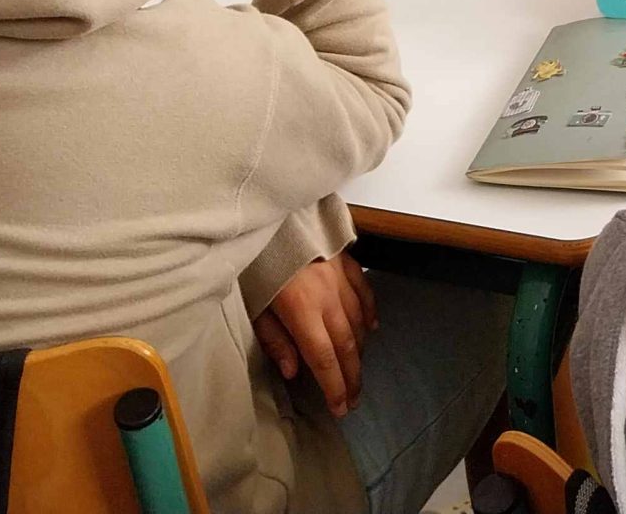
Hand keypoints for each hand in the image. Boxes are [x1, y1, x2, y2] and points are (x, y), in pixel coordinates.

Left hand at [253, 254, 373, 415]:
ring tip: (358, 372)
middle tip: (354, 400)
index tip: (341, 410)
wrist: (273, 215)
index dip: (334, 387)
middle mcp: (328, 299)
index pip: (324, 359)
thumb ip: (275, 339)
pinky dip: (369, 313)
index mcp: (302, 312)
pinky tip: (371, 328)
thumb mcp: (254, 305)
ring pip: (358, 322)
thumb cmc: (256, 262)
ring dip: (360, 351)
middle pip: (346, 346)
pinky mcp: (346, 261)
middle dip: (352, 377)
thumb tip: (293, 371)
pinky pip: (364, 292)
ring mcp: (341, 279)